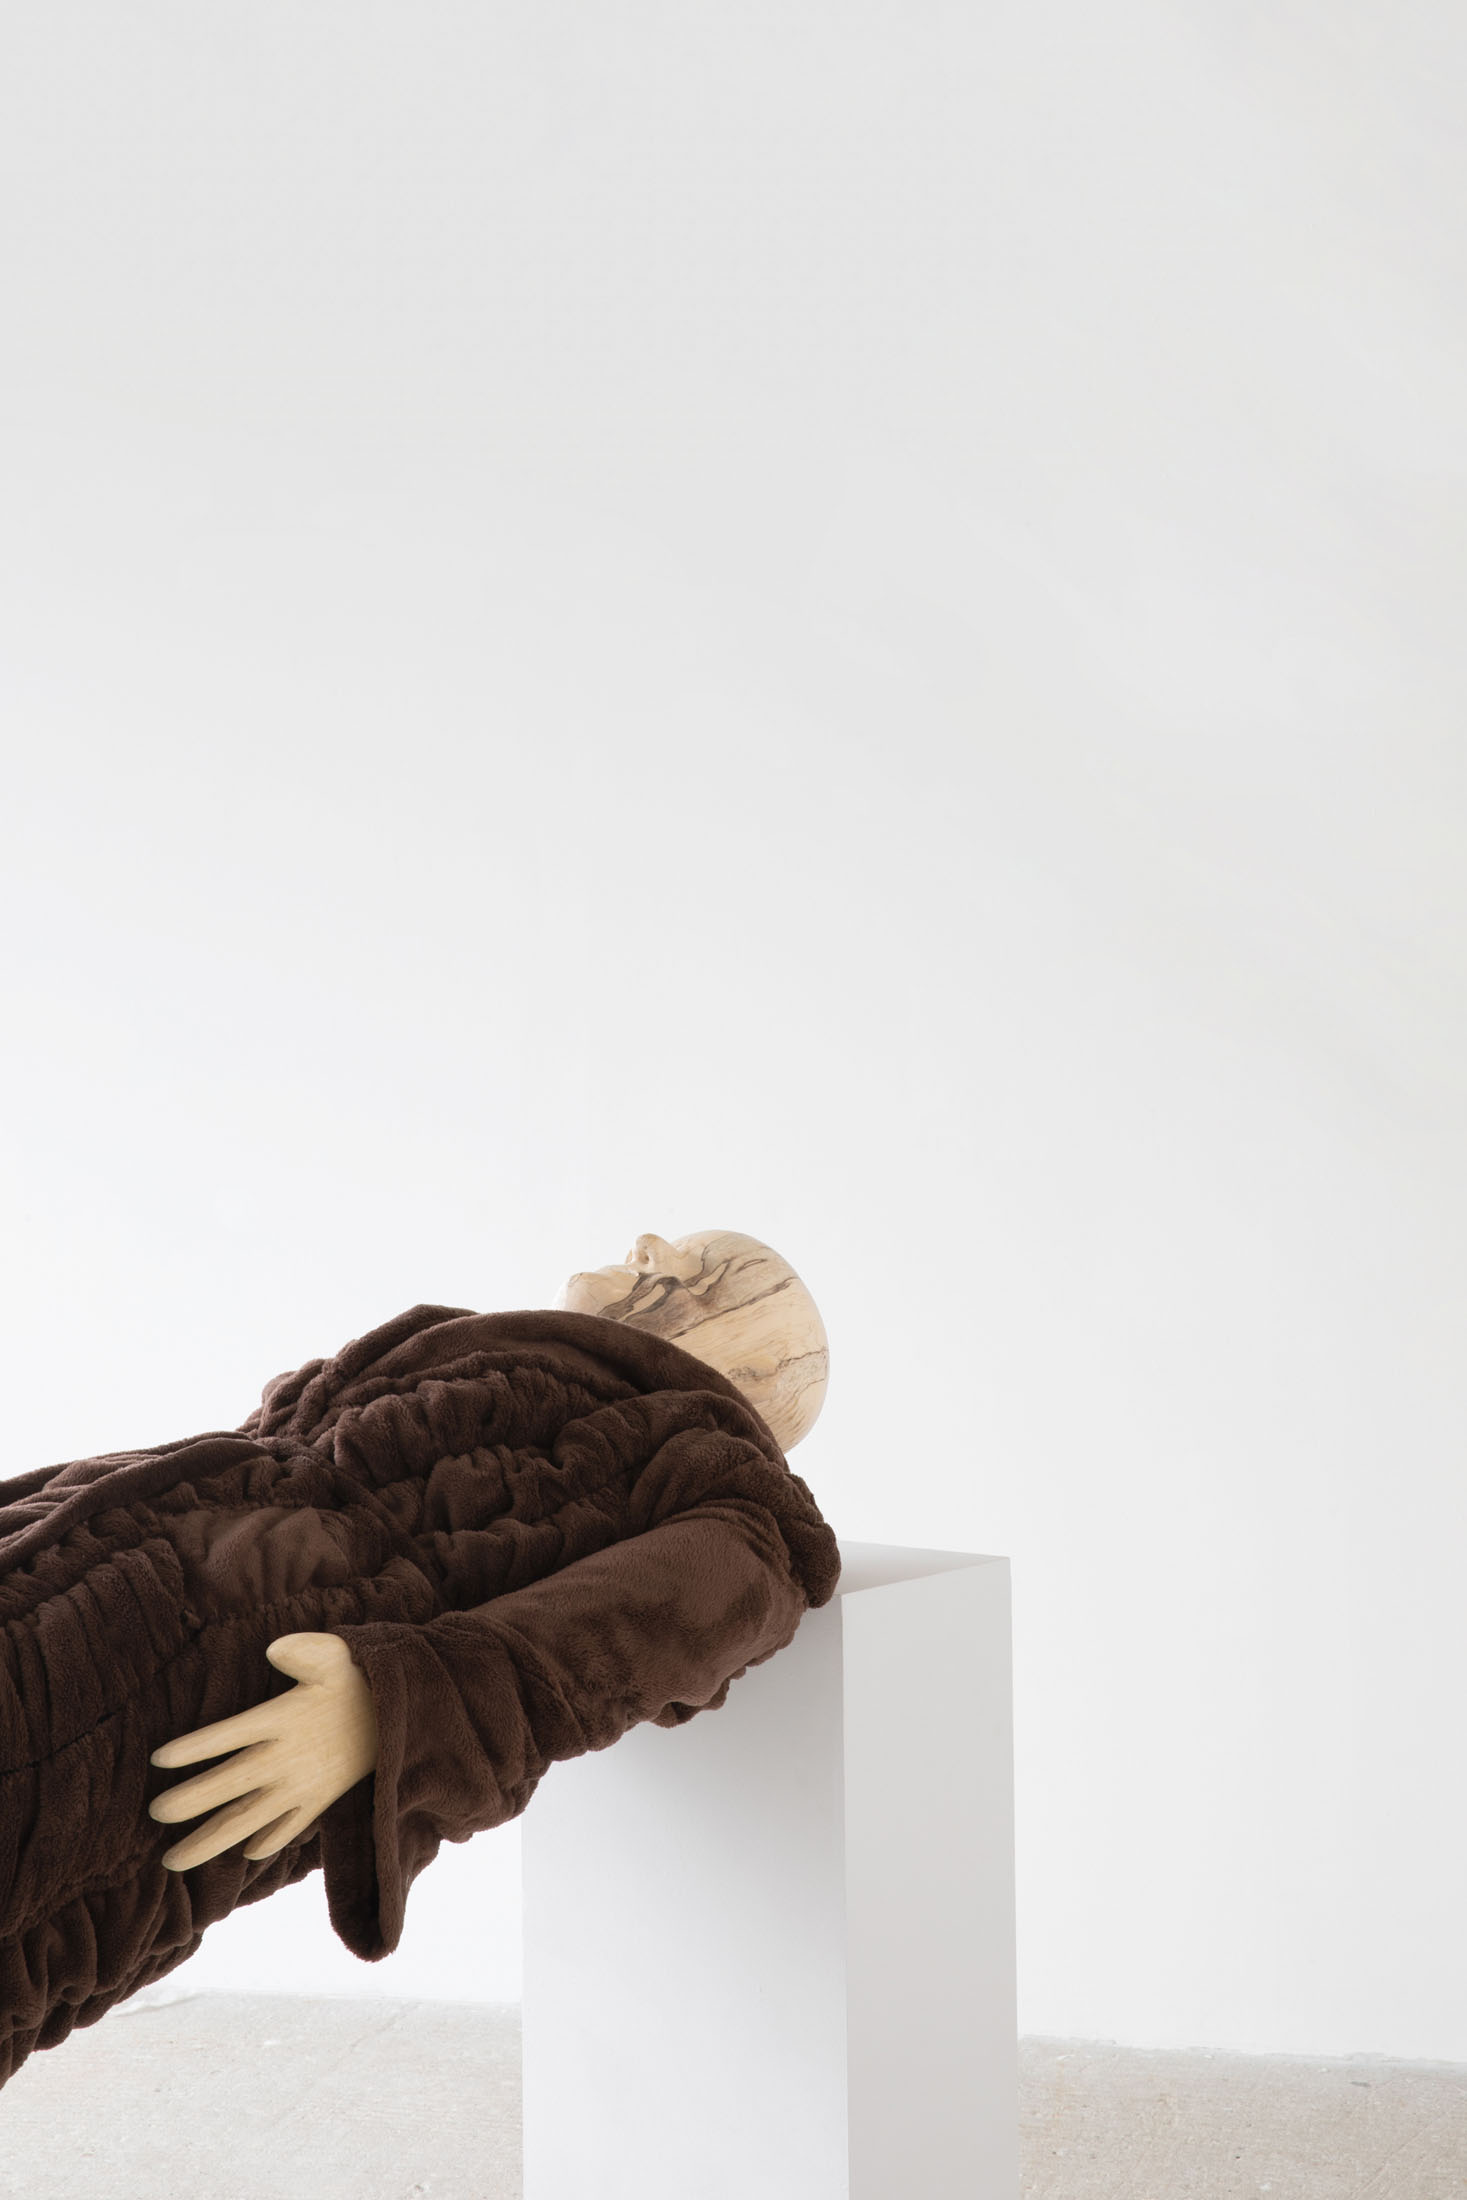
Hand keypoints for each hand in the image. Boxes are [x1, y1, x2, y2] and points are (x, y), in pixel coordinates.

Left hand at [148, 1632, 378, 1870]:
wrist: (405, 1714)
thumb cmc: (360, 1677)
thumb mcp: (335, 1654)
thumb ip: (303, 1651)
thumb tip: (273, 1649)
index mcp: (283, 1720)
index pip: (228, 1735)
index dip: (193, 1748)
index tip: (157, 1760)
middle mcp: (287, 1759)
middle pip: (229, 1784)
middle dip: (190, 1802)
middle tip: (154, 1815)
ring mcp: (303, 1786)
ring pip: (248, 1820)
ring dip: (209, 1842)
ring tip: (173, 1862)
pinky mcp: (322, 1799)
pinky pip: (288, 1828)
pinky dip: (267, 1842)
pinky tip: (247, 1853)